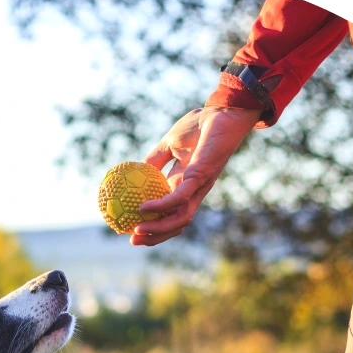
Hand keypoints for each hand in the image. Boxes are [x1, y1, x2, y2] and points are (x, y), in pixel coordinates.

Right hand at [130, 106, 262, 246]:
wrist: (221, 112)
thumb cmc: (199, 126)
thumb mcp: (169, 143)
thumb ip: (155, 159)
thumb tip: (134, 171)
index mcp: (183, 185)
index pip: (170, 213)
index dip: (154, 224)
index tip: (132, 228)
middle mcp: (191, 191)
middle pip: (175, 224)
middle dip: (155, 236)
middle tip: (132, 240)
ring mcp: (197, 187)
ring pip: (179, 219)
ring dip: (158, 229)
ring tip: (137, 231)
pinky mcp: (200, 178)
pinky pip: (178, 198)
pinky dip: (161, 206)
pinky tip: (144, 208)